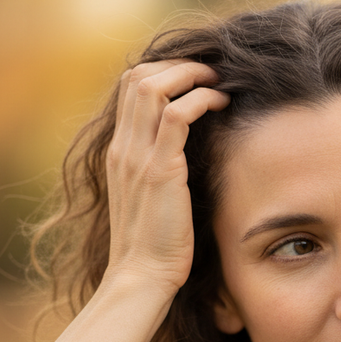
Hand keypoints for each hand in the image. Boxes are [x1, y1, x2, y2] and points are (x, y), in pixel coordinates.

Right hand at [103, 60, 229, 294]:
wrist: (141, 277)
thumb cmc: (154, 245)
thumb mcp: (152, 198)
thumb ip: (160, 168)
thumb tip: (188, 150)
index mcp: (120, 152)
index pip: (129, 87)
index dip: (164, 71)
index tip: (195, 77)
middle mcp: (123, 148)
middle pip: (138, 76)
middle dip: (178, 65)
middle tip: (210, 72)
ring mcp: (137, 157)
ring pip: (152, 86)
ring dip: (190, 74)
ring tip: (218, 81)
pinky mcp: (159, 170)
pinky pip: (176, 115)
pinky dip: (201, 99)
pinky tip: (220, 104)